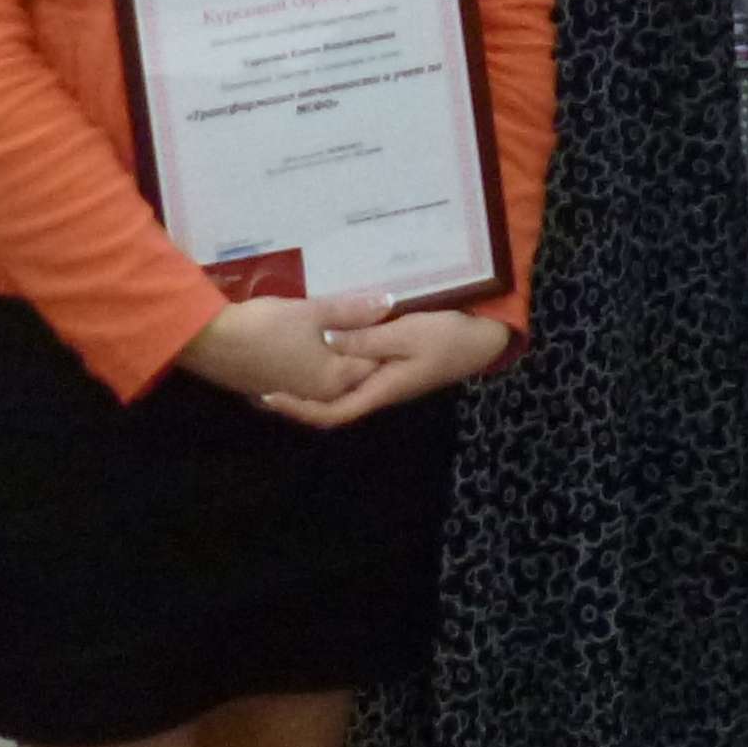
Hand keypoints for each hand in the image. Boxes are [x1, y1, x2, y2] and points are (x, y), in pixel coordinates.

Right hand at [178, 291, 401, 407]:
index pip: (373, 362)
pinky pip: (306, 378)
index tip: (382, 316)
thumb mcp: (313, 312)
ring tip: (334, 325)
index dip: (379, 339)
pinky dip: (312, 362)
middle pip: (350, 373)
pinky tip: (308, 341)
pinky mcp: (275, 390)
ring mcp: (296, 395)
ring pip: (327, 376)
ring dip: (334, 355)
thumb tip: (388, 304)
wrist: (211, 343)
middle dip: (359, 348)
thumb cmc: (267, 326)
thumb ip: (352, 311)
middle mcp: (319, 395)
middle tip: (360, 317)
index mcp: (335, 380)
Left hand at [261, 303, 511, 431]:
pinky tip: (320, 350)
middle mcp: (379, 391)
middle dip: (298, 401)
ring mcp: (386, 380)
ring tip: (283, 368)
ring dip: (312, 386)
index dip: (299, 409)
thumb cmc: (447, 336)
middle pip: (332, 406)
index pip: (332, 413)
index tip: (268, 397)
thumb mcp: (405, 333)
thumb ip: (366, 340)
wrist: (483, 338)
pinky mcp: (392, 366)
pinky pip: (354, 375)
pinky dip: (331, 369)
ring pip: (341, 391)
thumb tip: (325, 344)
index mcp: (380, 390)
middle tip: (264, 383)